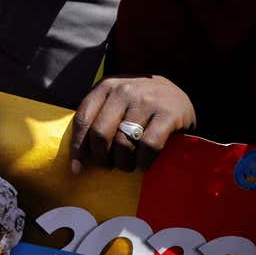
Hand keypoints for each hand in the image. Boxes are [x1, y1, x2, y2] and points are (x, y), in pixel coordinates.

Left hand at [70, 75, 194, 172]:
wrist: (178, 94)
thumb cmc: (139, 105)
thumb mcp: (115, 102)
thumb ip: (97, 120)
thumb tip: (77, 161)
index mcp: (105, 86)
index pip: (83, 119)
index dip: (78, 148)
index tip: (77, 168)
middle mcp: (124, 90)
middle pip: (101, 134)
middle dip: (101, 158)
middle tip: (108, 167)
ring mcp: (147, 100)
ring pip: (124, 143)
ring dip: (123, 163)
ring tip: (127, 166)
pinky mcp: (168, 113)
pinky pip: (149, 146)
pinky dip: (143, 162)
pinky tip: (143, 164)